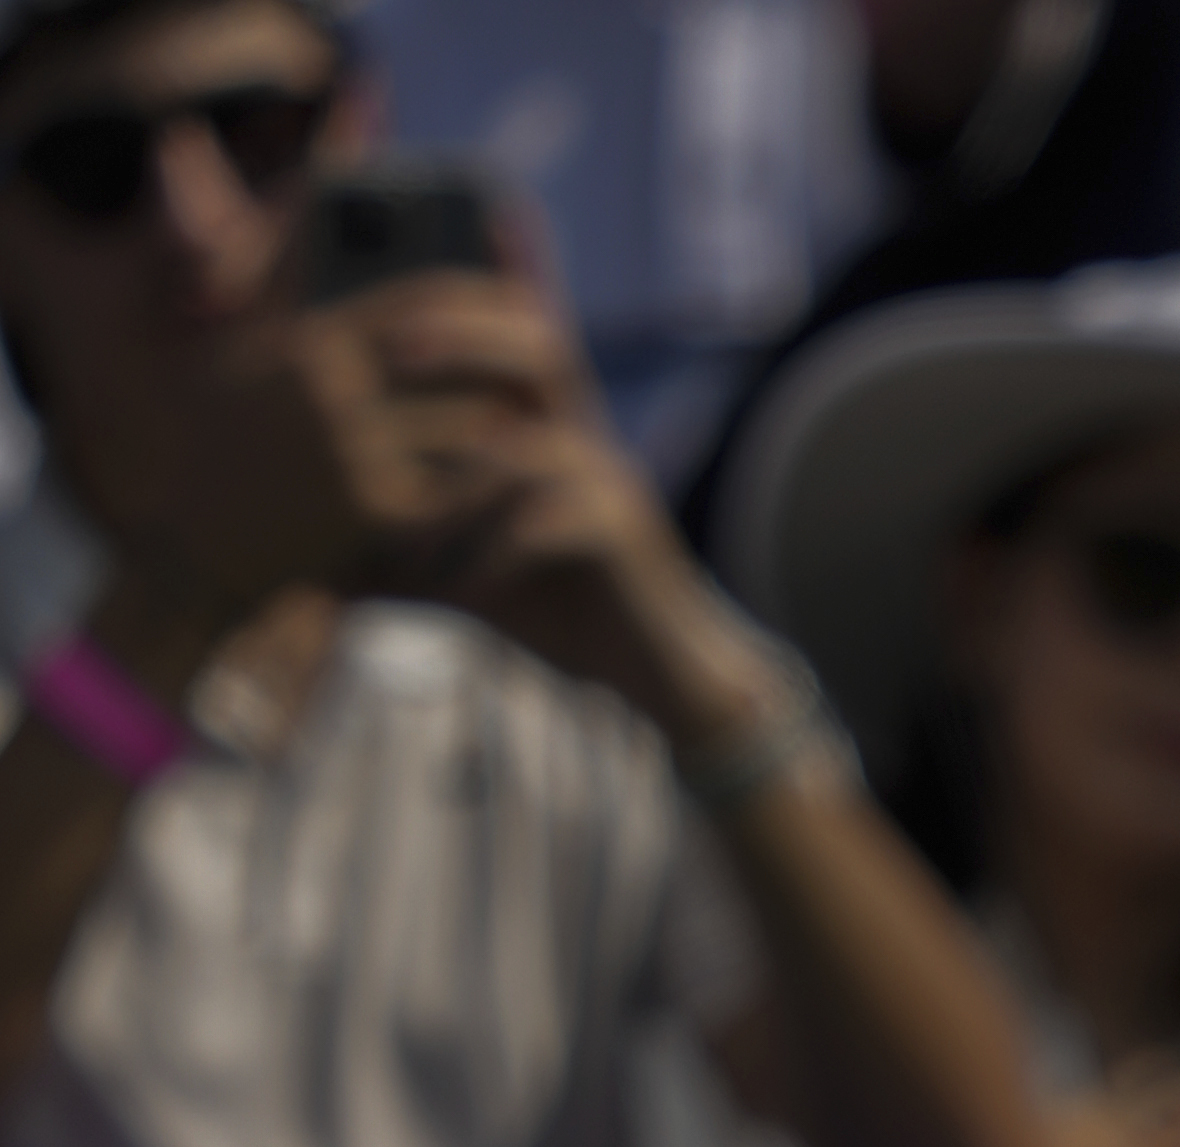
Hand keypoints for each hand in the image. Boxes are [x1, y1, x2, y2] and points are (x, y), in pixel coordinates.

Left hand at [332, 274, 782, 749]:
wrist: (649, 663)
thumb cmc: (551, 602)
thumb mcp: (469, 561)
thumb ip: (407, 545)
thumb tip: (316, 557)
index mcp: (547, 430)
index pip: (520, 336)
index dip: (497, 279)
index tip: (444, 237)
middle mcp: (585, 442)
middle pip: (542, 350)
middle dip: (465, 337)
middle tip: (392, 346)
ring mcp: (608, 485)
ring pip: (532, 449)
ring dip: (457, 488)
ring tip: (400, 535)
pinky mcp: (623, 538)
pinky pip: (551, 524)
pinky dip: (493, 555)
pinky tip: (455, 589)